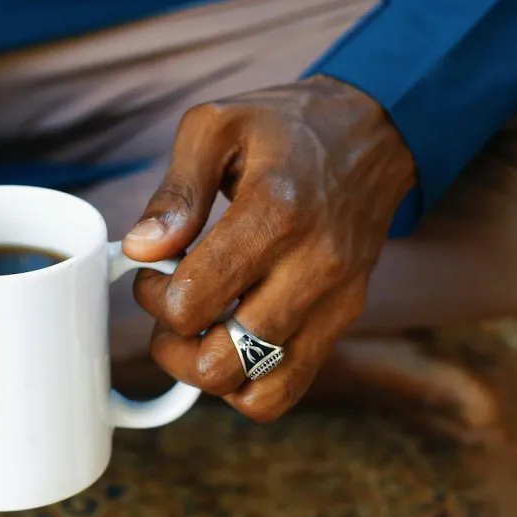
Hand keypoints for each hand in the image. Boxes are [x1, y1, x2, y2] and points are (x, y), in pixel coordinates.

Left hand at [123, 75, 415, 422]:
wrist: (374, 133)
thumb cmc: (287, 127)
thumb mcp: (216, 128)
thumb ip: (175, 192)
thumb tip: (142, 249)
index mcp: (275, 215)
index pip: (194, 301)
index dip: (154, 297)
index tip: (152, 271)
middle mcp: (313, 267)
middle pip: (222, 360)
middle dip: (174, 344)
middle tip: (171, 307)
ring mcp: (335, 301)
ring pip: (255, 387)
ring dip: (208, 371)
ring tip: (199, 330)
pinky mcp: (345, 320)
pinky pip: (288, 389)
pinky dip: (248, 385)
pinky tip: (231, 345)